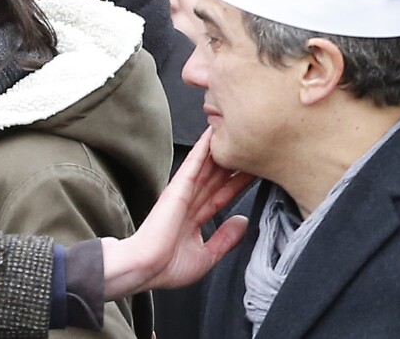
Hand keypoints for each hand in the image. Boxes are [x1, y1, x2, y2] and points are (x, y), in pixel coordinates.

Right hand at [101, 127, 252, 298]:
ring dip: (220, 150)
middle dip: (233, 164)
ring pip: (207, 167)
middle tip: (251, 147)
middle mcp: (190, 203)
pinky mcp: (178, 188)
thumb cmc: (167, 267)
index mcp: (194, 219)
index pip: (221, 196)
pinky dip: (201, 149)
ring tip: (234, 132)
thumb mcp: (206, 256)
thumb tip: (242, 222)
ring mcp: (184, 193)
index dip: (237, 184)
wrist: (146, 267)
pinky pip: (192, 164)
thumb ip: (225, 239)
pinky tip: (211, 134)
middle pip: (217, 178)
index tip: (253, 172)